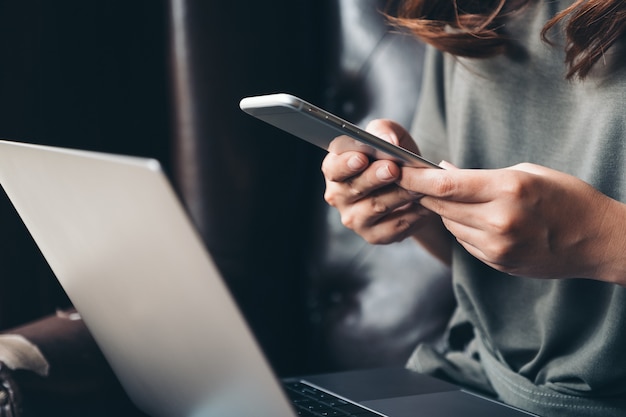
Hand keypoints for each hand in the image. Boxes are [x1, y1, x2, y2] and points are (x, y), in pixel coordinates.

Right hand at [322, 119, 437, 244]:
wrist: (413, 187)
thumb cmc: (394, 157)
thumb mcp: (390, 136)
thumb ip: (384, 131)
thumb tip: (388, 142)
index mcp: (336, 170)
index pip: (333, 168)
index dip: (346, 164)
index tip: (362, 157)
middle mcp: (339, 196)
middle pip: (353, 189)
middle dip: (374, 178)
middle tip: (393, 169)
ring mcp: (354, 219)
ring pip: (375, 207)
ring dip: (398, 195)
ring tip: (418, 186)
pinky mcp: (374, 235)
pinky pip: (393, 227)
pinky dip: (411, 216)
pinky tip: (424, 207)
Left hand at [399, 162, 625, 282]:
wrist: (597, 240)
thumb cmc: (566, 197)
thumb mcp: (526, 172)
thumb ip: (481, 175)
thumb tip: (443, 172)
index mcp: (507, 190)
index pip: (445, 185)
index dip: (415, 178)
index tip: (397, 170)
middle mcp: (499, 220)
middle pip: (441, 206)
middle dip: (422, 193)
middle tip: (409, 181)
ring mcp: (498, 246)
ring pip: (450, 225)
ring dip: (442, 210)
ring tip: (443, 196)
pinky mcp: (498, 262)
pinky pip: (464, 242)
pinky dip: (459, 227)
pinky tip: (468, 216)